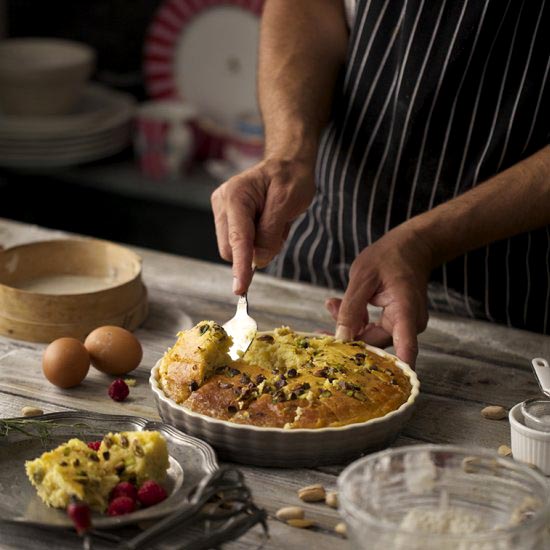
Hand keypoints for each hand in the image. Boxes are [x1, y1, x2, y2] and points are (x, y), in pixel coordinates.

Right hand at [211, 157, 314, 293]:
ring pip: (237, 248)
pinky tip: (268, 224)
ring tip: (275, 222)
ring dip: (259, 245)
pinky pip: (241, 243)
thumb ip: (270, 233)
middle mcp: (223, 203)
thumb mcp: (287, 203)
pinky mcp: (228, 218)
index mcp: (236, 196)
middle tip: (278, 230)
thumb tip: (257, 261)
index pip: (237, 239)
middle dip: (256, 250)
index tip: (240, 289)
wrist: (288, 165)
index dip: (240, 266)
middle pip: (232, 249)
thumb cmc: (290, 178)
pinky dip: (258, 241)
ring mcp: (223, 211)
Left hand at [325, 224, 432, 367]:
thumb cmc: (389, 258)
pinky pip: (374, 330)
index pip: (405, 346)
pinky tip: (338, 306)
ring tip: (331, 305)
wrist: (411, 247)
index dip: (395, 370)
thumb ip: (351, 308)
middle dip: (348, 338)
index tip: (387, 389)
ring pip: (372, 338)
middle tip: (321, 331)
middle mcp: (410, 323)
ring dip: (349, 326)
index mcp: (405, 310)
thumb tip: (340, 339)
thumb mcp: (363, 278)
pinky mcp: (398, 324)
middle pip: (377, 344)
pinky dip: (356, 321)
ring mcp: (405, 325)